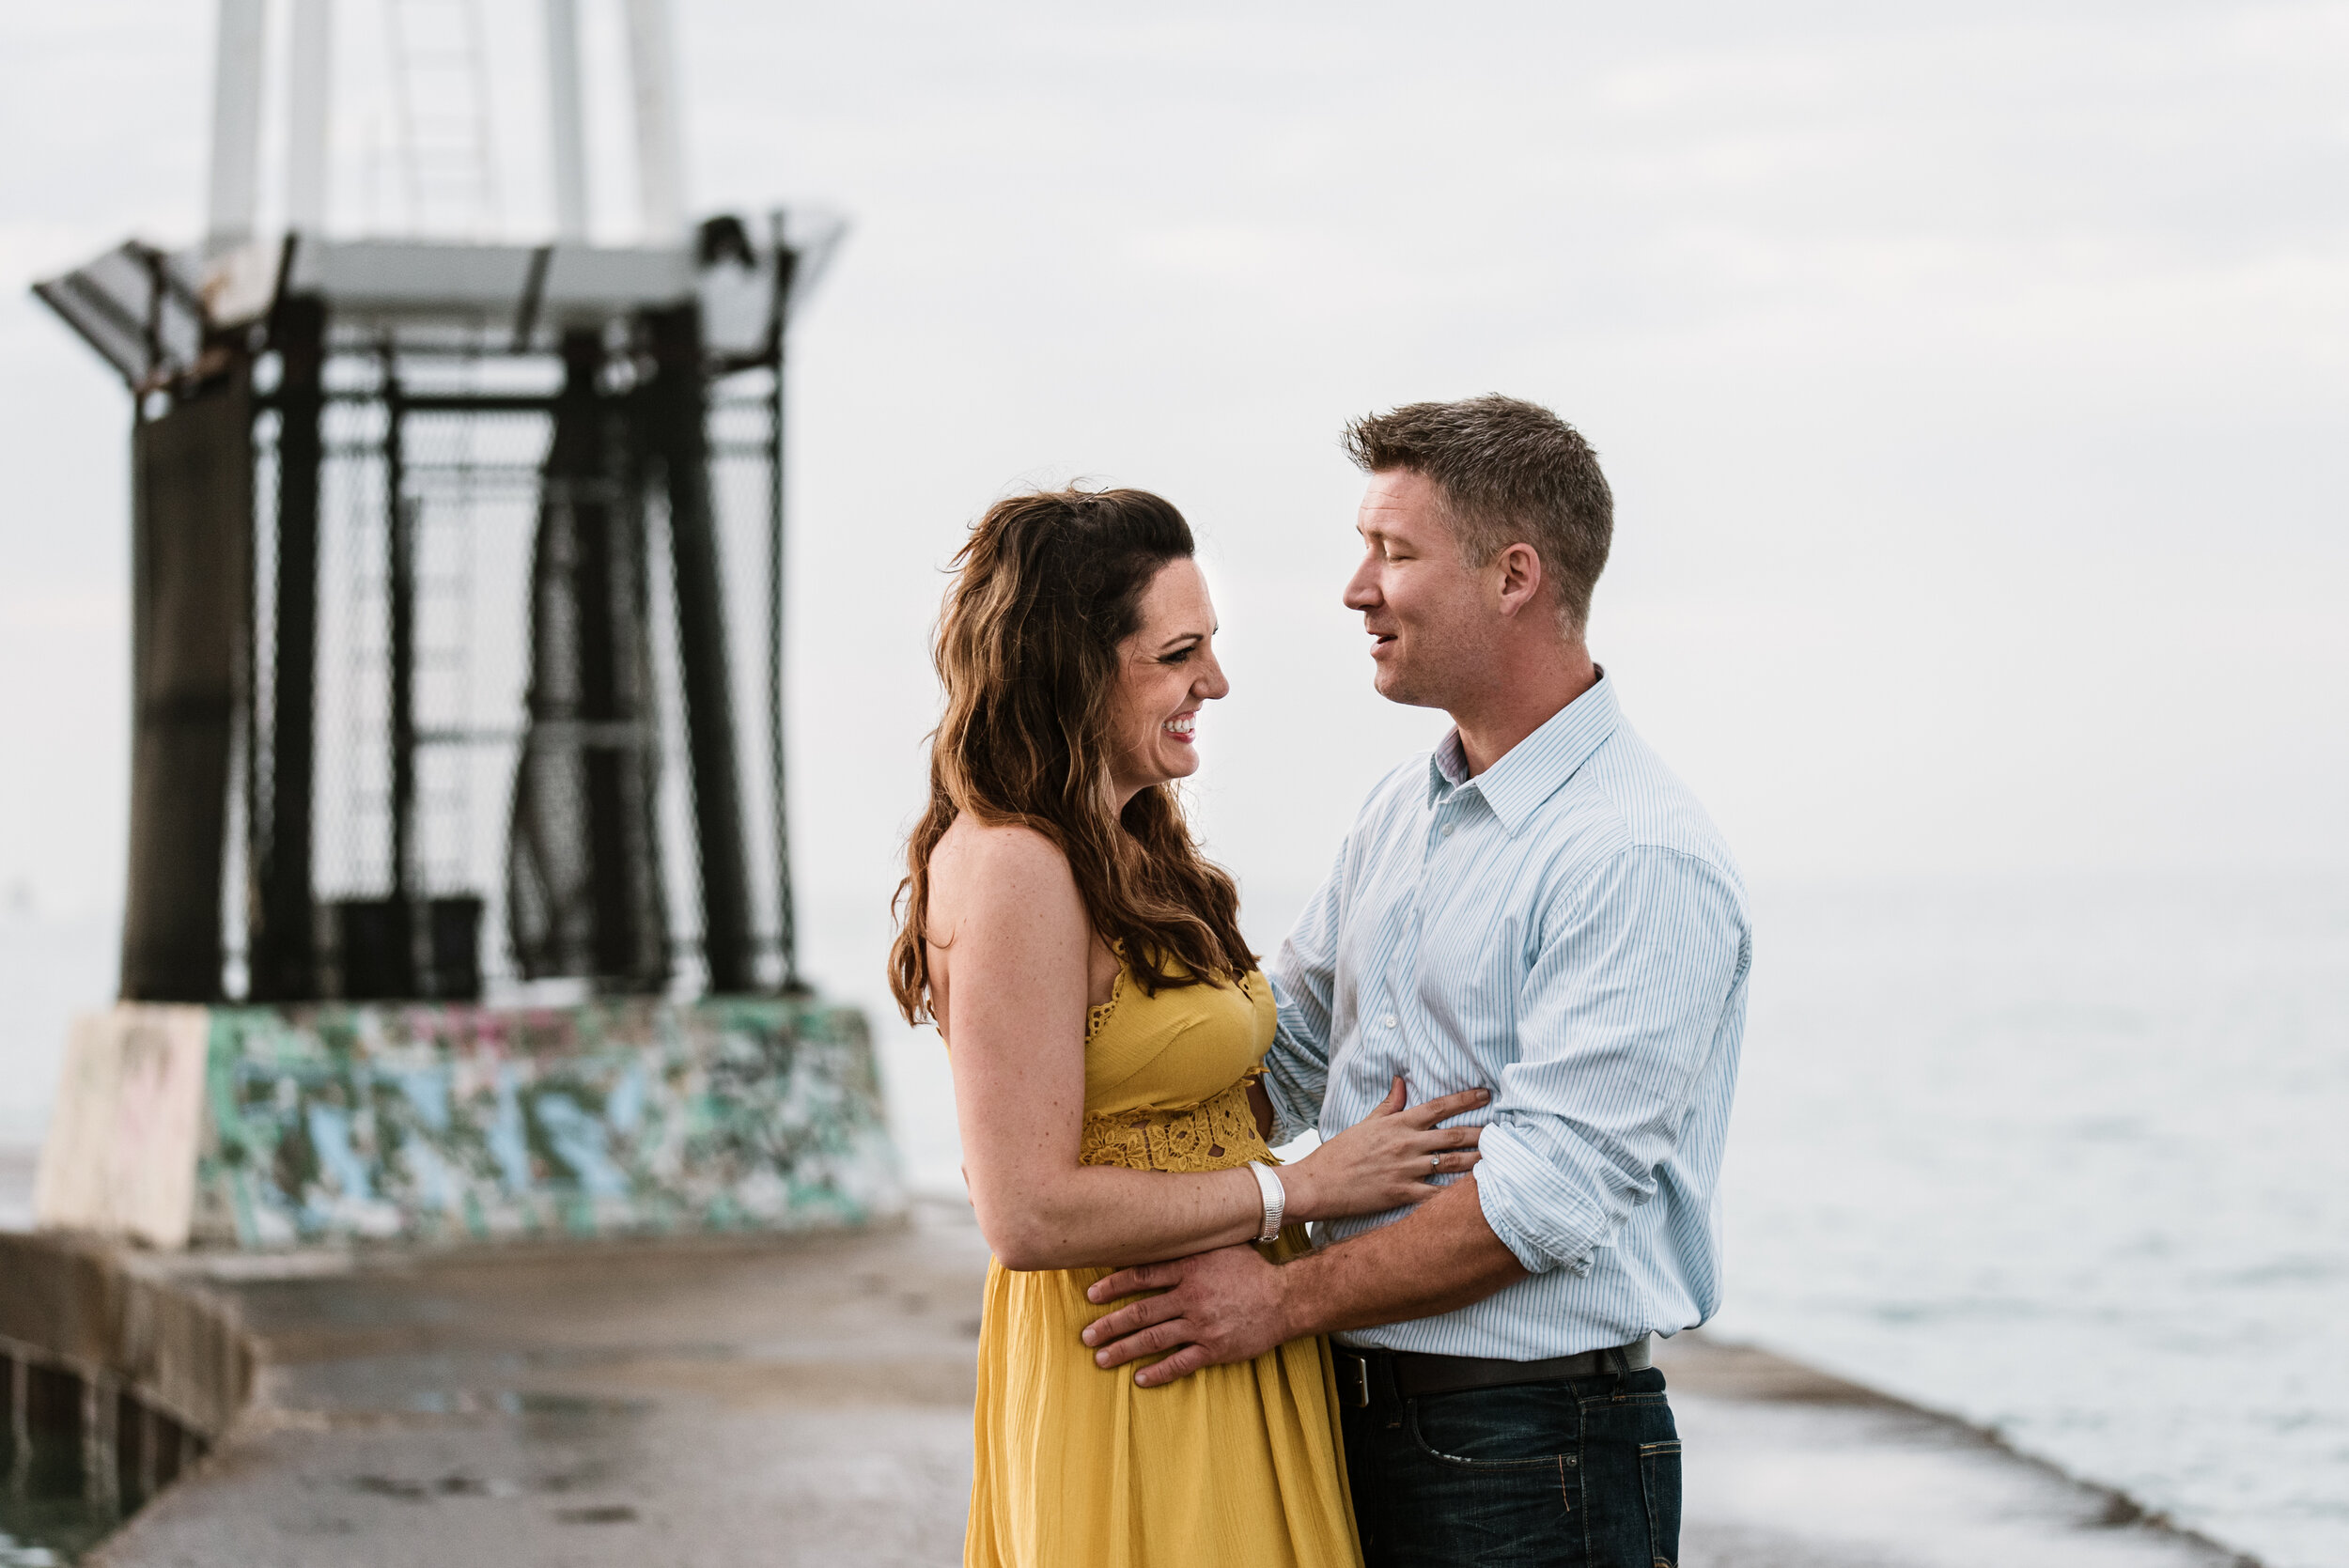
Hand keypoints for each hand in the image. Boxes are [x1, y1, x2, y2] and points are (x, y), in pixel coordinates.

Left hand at [1081, 1243, 1289, 1386]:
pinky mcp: (1215, 1348)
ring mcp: (1203, 1325)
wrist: (1285, 1298)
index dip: (1113, 1286)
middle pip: (1141, 1312)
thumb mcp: (1217, 1247)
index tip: (1090, 1294)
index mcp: (1190, 1267)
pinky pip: (1180, 1363)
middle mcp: (1192, 1296)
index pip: (1141, 1276)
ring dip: (1124, 1350)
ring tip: (1101, 1359)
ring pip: (1154, 1339)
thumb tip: (1155, 1230)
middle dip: (1110, 1325)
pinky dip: (1158, 1372)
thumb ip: (1187, 1244)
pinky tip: (1139, 1379)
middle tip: (1086, 1335)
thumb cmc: (1250, 1269)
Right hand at [1282, 1076, 1487, 1221]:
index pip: (1439, 1107)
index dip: (1466, 1099)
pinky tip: (1477, 1196)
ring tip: (1499, 1160)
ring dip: (1478, 1161)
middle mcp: (1407, 1144)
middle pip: (1455, 1136)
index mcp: (1399, 1124)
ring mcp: (1407, 1170)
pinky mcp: (1403, 1194)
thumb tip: (1402, 1081)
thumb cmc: (1340, 1153)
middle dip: (1482, 1133)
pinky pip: (1438, 1195)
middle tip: (1504, 1132)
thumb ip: (1389, 1104)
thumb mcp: (1365, 1123)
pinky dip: (1458, 1195)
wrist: (1318, 1183)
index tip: (1486, 1094)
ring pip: (1453, 1164)